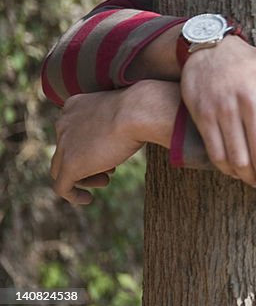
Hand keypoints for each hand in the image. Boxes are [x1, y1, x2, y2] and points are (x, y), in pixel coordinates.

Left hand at [50, 80, 179, 204]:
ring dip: (83, 178)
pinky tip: (87, 199)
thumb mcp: (123, 110)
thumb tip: (123, 137)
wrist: (140, 111)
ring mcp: (64, 144)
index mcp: (74, 106)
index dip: (88, 146)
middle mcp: (64, 123)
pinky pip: (62, 187)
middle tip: (110, 168)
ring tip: (106, 180)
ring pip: (61, 169)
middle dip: (87, 161)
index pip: (72, 131)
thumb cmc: (142, 107)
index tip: (108, 152)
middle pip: (65, 151)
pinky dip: (73, 195)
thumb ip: (114, 120)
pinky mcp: (70, 164)